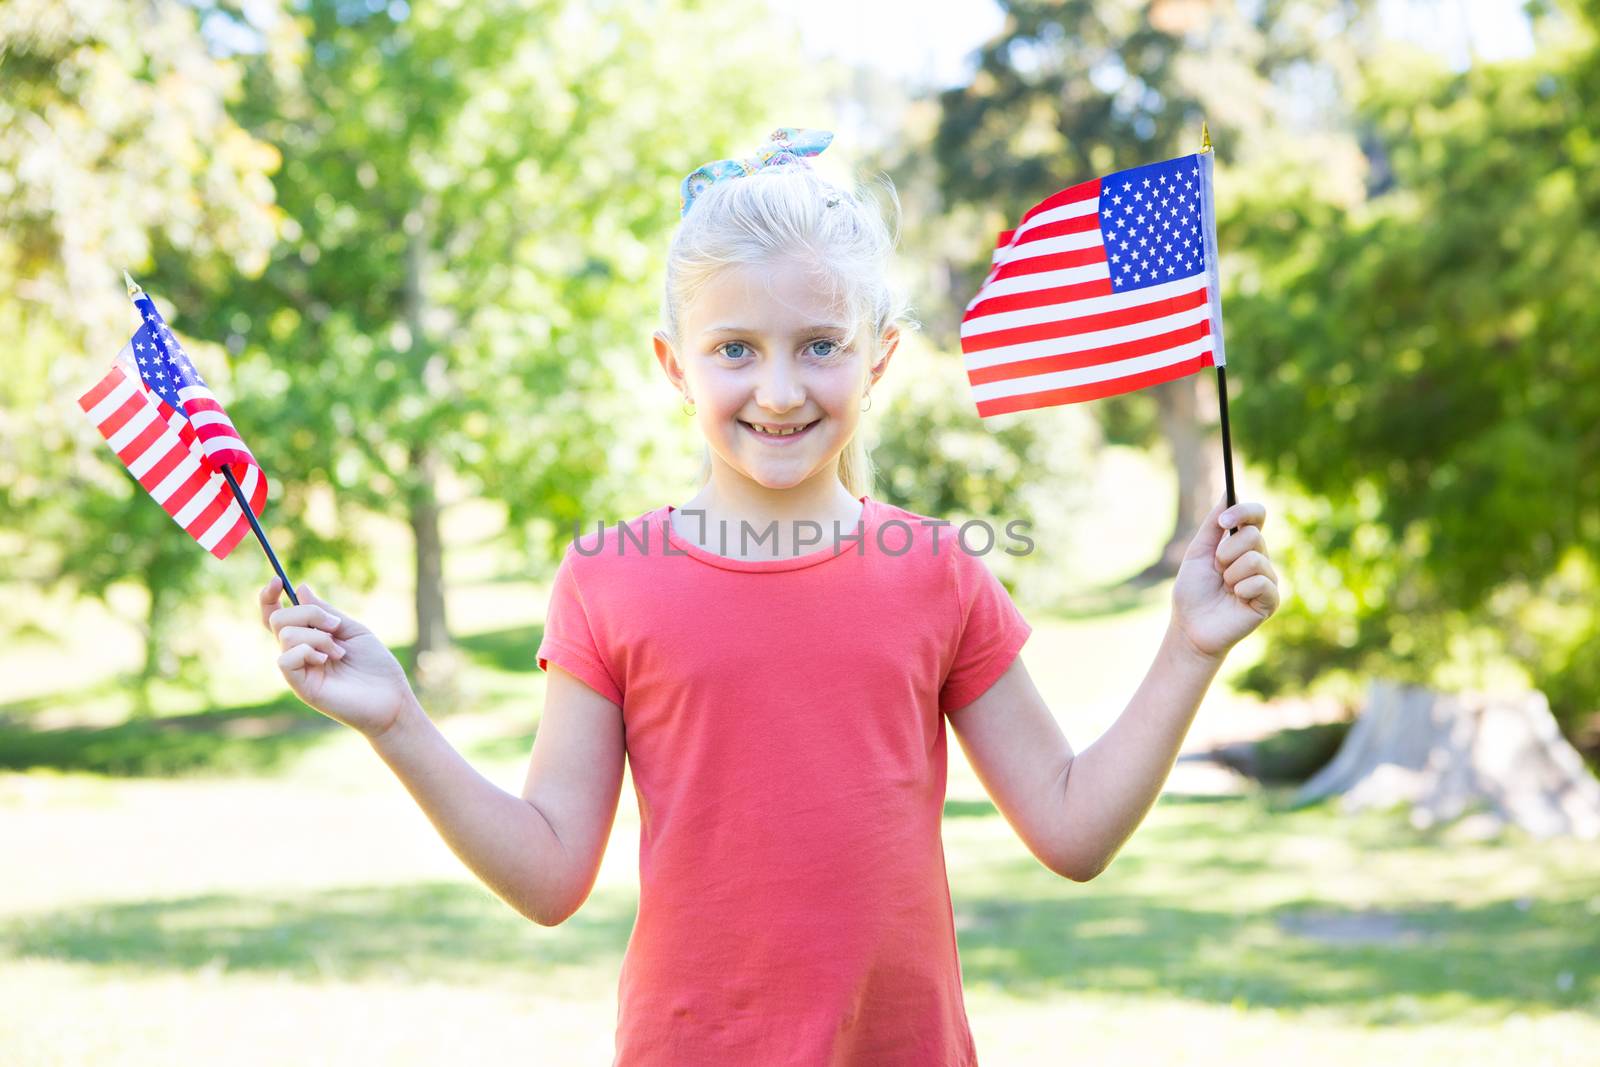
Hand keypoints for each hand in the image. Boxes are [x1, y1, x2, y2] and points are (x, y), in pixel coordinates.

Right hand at [259, 577, 414, 738]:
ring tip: (340, 652)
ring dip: (318, 637)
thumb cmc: (376, 665)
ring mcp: (298, 669)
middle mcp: (299, 652)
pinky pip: (286, 659)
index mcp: (309, 637)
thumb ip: (325, 612)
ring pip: (286, 635)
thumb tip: (300, 588)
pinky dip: (308, 651)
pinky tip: (328, 661)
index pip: (276, 615)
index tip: (277, 579)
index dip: (269, 597)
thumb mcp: (352, 629)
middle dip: (307, 613)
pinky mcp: (301, 686)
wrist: (391, 697)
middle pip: (278, 619)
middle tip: (335, 626)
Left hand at [1169, 496, 1280, 660]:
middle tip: (1217, 570)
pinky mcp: (1271, 600)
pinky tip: (1235, 599)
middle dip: (1226, 552)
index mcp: (1242, 544)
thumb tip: (1228, 491)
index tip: (1224, 521)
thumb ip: (1214, 524)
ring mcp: (1267, 579)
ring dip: (1230, 574)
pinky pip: (1261, 582)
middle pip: (1254, 536)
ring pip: (1255, 559)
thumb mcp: (1199, 552)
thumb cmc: (1193, 591)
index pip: (1257, 515)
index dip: (1244, 512)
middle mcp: (1259, 558)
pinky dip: (1241, 589)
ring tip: (1225, 588)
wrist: (1190, 626)